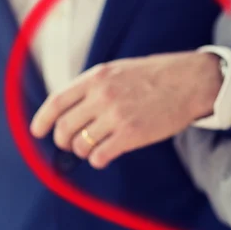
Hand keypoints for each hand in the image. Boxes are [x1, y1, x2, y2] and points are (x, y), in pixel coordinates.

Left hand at [30, 51, 221, 168]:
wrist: (191, 81)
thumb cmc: (159, 75)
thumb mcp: (121, 70)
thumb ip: (97, 86)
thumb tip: (75, 108)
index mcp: (97, 77)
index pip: (57, 102)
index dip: (42, 120)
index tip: (38, 131)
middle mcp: (103, 96)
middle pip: (65, 127)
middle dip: (63, 141)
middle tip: (70, 145)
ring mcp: (117, 116)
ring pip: (80, 144)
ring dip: (82, 151)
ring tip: (93, 149)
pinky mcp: (132, 135)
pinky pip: (100, 155)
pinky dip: (98, 159)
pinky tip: (105, 156)